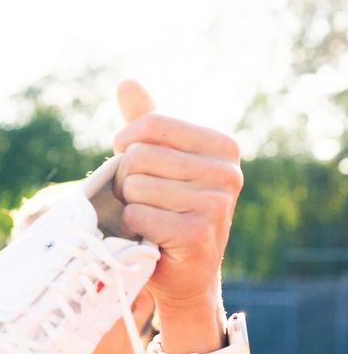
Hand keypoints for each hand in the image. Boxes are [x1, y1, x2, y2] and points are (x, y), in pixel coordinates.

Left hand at [113, 80, 242, 316]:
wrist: (183, 272)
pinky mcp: (199, 235)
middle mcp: (227, 172)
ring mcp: (217, 205)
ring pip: (135, 187)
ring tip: (148, 218)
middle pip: (139, 157)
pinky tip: (150, 237)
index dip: (125, 145)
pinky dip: (132, 228)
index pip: (150, 125)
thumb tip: (125, 81)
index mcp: (222, 146)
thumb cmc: (168, 208)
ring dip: (128, 206)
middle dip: (125, 180)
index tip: (130, 163)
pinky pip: (138, 216)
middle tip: (142, 201)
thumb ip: (146, 121)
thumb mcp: (160, 160)